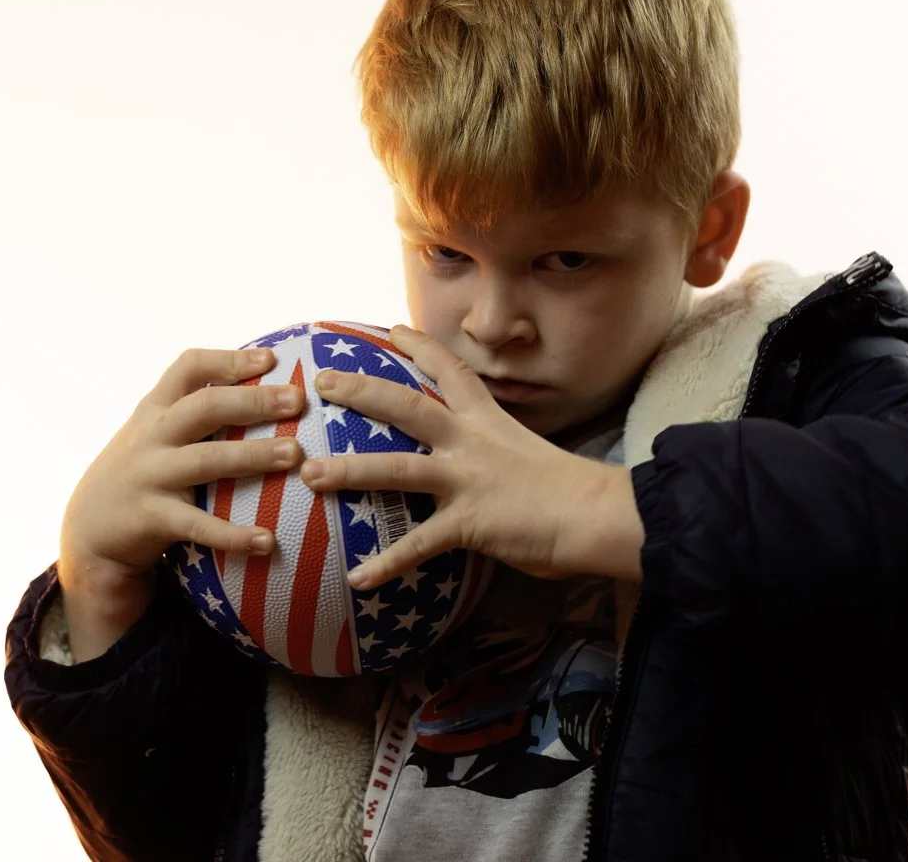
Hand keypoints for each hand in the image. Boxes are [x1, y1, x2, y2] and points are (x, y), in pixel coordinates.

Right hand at [60, 346, 306, 581]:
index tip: (271, 359)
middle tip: (297, 400)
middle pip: (204, 408)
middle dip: (253, 401)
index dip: (229, 360)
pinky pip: (199, 526)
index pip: (188, 368)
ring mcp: (149, 476)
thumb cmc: (143, 472)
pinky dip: (234, 534)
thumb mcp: (156, 432)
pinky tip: (268, 540)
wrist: (88, 532)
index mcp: (156, 409)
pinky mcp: (151, 519)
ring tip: (295, 455)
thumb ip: (194, 410)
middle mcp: (151, 437)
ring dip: (254, 456)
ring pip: (206, 460)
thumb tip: (264, 386)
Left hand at [299, 326, 643, 589]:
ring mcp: (467, 480)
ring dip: (349, 470)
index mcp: (488, 420)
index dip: (420, 346)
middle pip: (406, 405)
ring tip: (310, 474)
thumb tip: (482, 466)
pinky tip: (359, 580)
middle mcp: (471, 441)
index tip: (393, 327)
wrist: (598, 515)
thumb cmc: (571, 489)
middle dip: (361, 391)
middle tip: (321, 383)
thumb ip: (495, 452)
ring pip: (396, 468)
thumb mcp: (528, 453)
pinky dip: (387, 564)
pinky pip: (418, 545)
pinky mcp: (468, 523)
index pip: (451, 371)